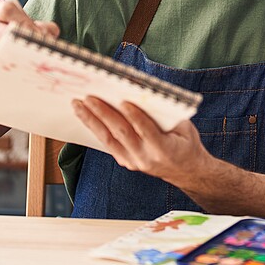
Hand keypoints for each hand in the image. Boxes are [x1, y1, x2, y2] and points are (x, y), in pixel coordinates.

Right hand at [0, 0, 57, 72]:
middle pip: (1, 32)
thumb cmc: (18, 34)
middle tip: (37, 51)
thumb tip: (47, 35)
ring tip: (30, 62)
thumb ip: (42, 27)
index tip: (39, 34)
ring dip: (15, 58)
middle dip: (22, 42)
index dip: (25, 21)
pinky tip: (17, 73)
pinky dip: (5, 72)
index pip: (6, 10)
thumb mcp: (29, 24)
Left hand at [73, 96, 208, 185]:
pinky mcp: (125, 161)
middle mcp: (145, 158)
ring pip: (109, 139)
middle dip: (104, 113)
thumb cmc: (185, 143)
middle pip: (122, 133)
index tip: (124, 101)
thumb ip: (167, 114)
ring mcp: (133, 162)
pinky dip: (96, 128)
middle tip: (89, 98)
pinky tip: (86, 116)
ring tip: (78, 105)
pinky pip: (108, 144)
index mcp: (164, 149)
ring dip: (92, 120)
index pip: (147, 131)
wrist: (185, 171)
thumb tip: (144, 94)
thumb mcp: (185, 127)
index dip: (135, 116)